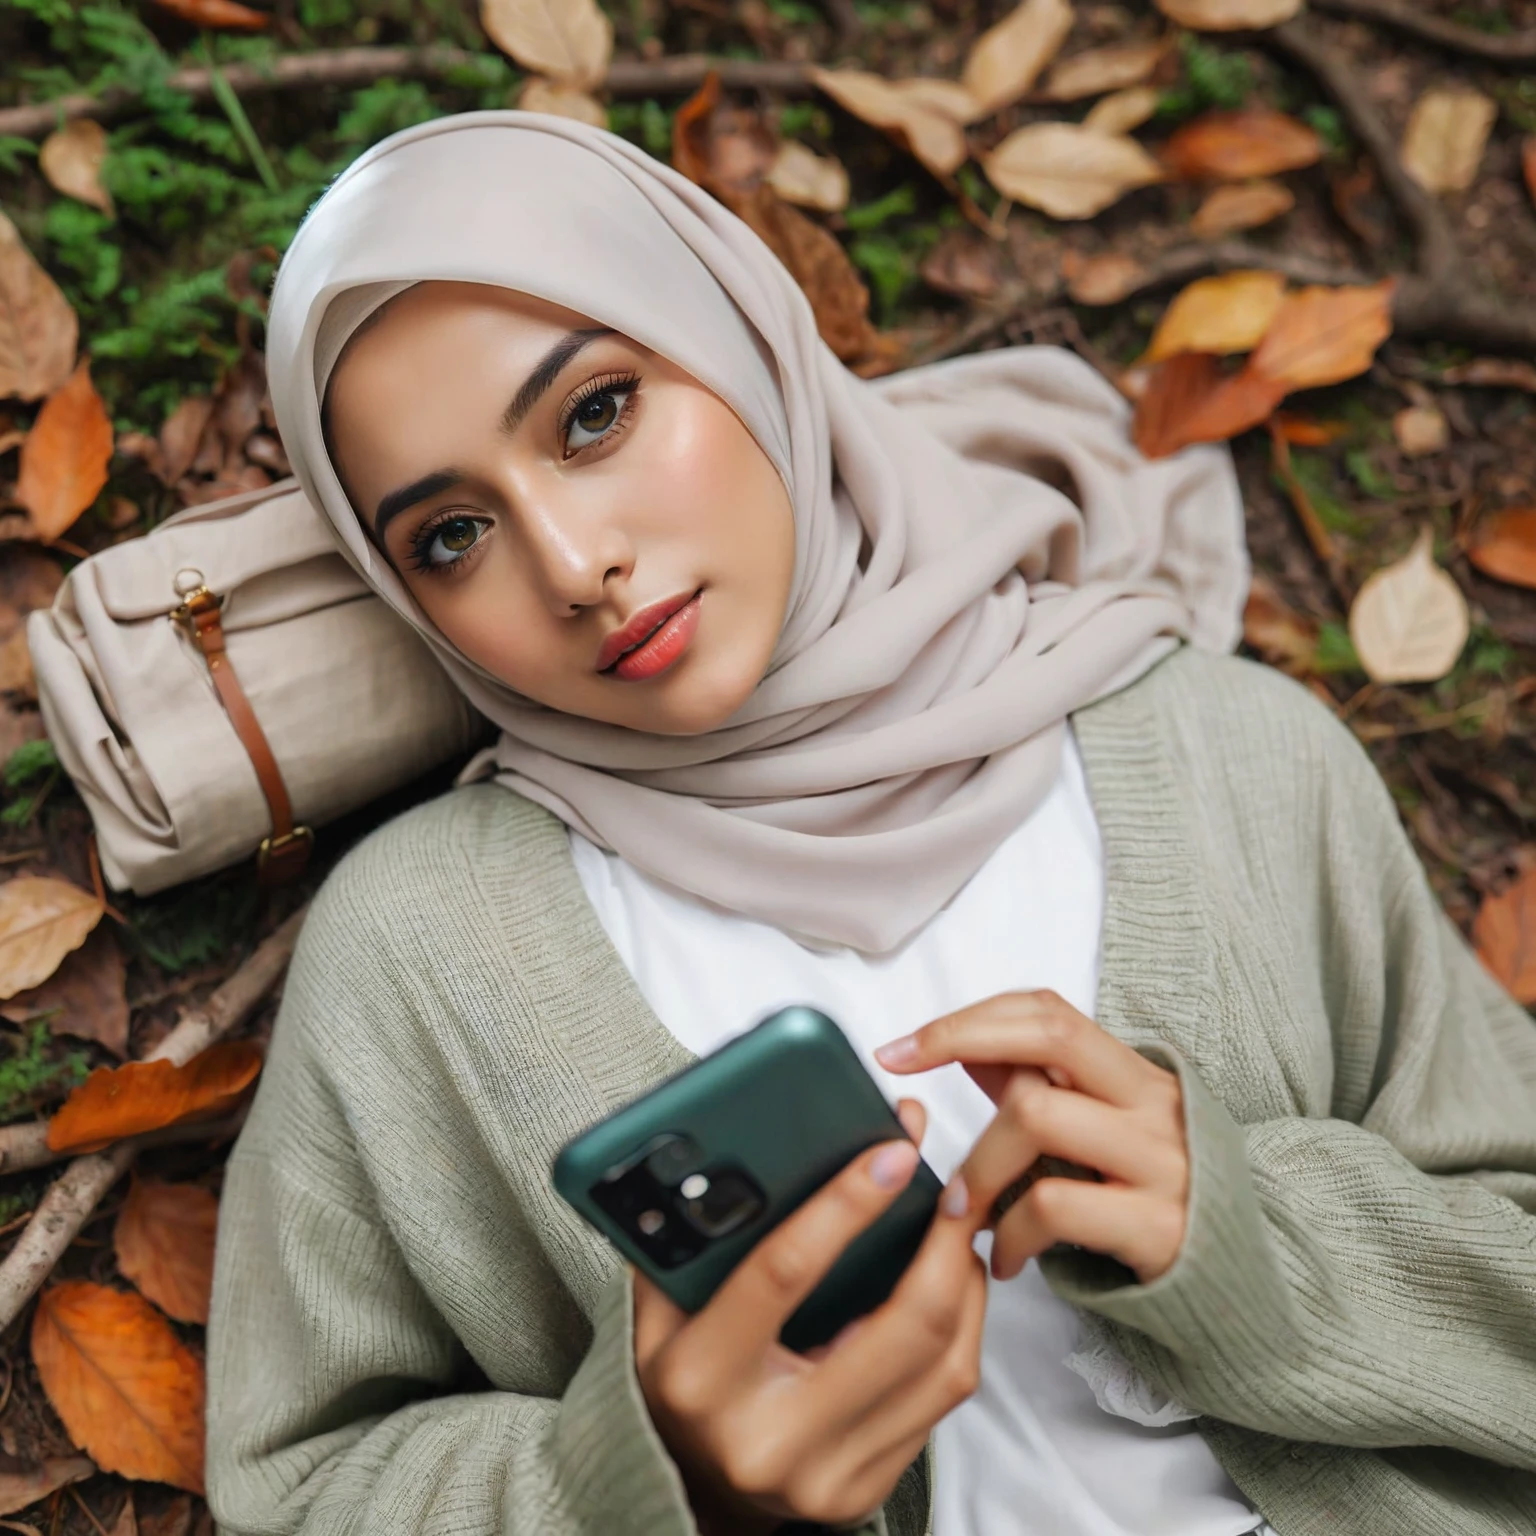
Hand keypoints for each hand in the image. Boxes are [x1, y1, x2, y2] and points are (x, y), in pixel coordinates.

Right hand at [633, 1102, 984, 1533]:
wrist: (692, 1485)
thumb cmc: (681, 1375)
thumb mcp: (661, 1307)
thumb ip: (690, 1238)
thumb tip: (737, 1148)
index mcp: (702, 1378)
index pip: (784, 1273)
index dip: (845, 1205)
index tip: (893, 1153)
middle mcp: (769, 1438)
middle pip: (900, 1327)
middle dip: (942, 1245)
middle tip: (957, 1186)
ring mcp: (828, 1474)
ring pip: (942, 1363)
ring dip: (963, 1282)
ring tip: (960, 1226)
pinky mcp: (869, 1488)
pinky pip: (944, 1396)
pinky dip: (962, 1328)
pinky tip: (952, 1283)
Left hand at [876, 991, 1188, 1284]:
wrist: (1241, 1287)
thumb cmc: (1150, 1203)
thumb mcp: (1096, 1135)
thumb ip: (1033, 1087)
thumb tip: (962, 1046)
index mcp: (1135, 1075)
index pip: (1049, 1012)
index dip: (969, 1019)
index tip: (900, 1048)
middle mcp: (1153, 1105)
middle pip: (1048, 1040)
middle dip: (961, 1048)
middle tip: (905, 1094)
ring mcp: (1161, 1161)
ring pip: (1037, 1116)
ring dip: (977, 1167)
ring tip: (959, 1212)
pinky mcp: (1158, 1226)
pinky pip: (1053, 1206)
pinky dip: (1008, 1232)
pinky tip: (1002, 1257)